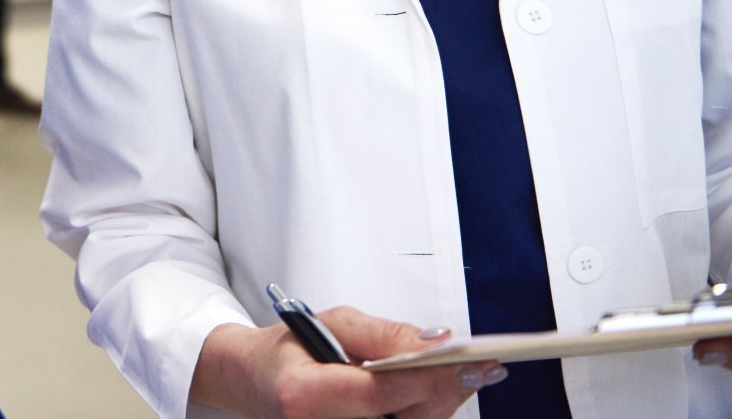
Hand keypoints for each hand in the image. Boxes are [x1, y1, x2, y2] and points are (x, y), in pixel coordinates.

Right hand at [193, 309, 497, 418]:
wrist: (253, 382)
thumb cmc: (289, 350)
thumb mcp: (332, 323)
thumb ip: (384, 334)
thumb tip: (436, 343)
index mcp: (304, 395)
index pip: (379, 393)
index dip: (428, 378)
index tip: (468, 362)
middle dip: (443, 393)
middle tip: (479, 367)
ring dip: (435, 405)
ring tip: (456, 377)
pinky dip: (417, 414)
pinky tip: (428, 395)